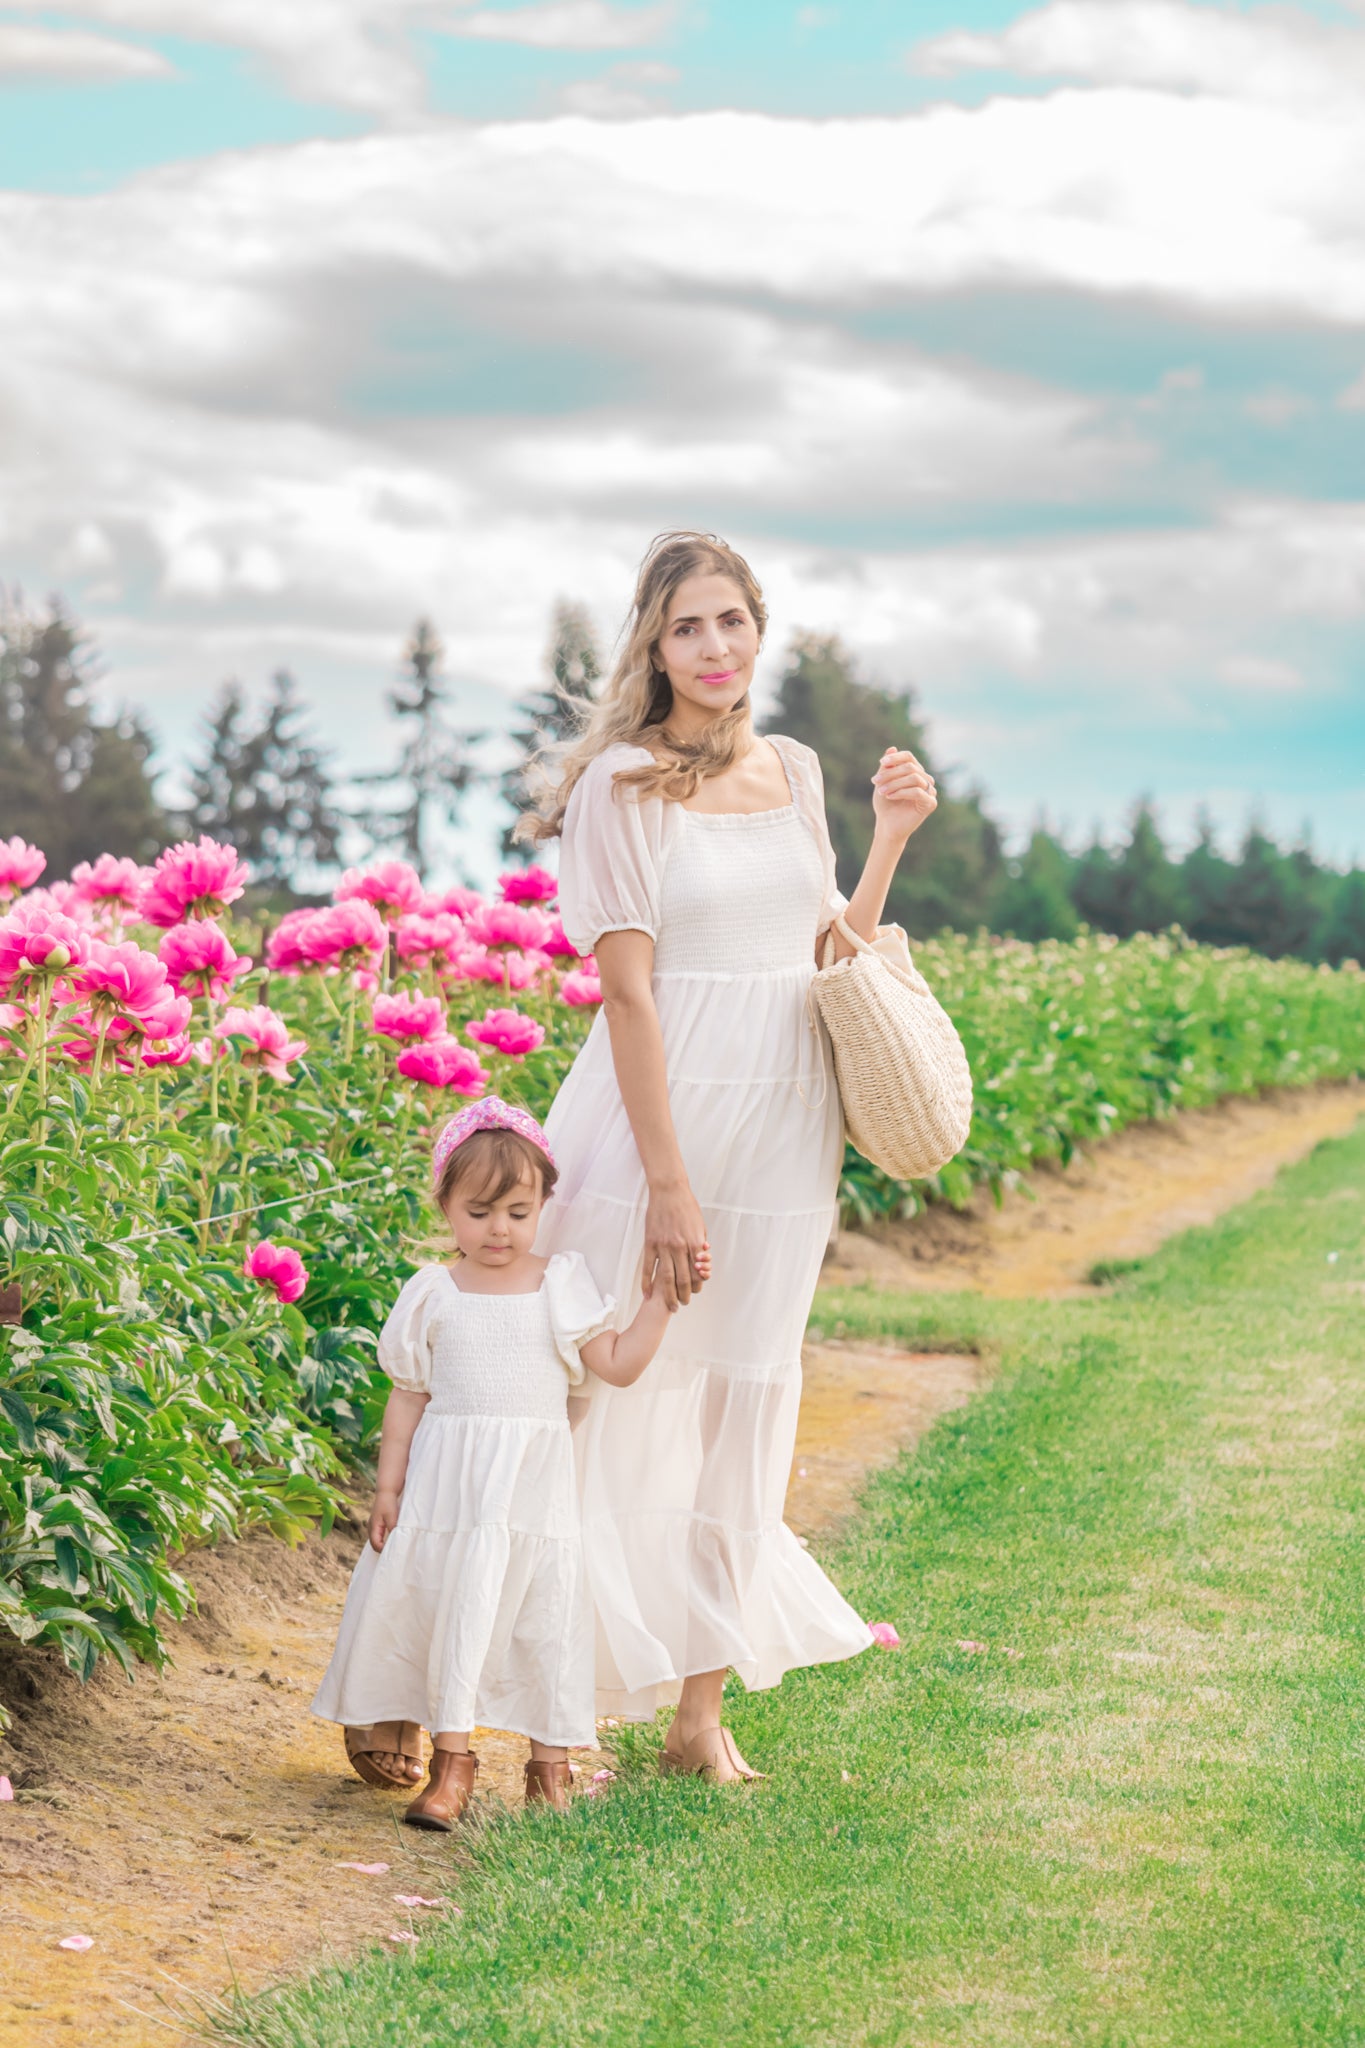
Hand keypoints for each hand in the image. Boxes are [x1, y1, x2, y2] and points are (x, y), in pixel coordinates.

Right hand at [368, 1488, 400, 1552]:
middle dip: (383, 1549)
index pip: (376, 1545)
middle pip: (375, 1544)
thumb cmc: (389, 1504)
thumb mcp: (392, 1517)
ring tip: (394, 1547)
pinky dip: (385, 1539)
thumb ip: (392, 1529)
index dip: (384, 1550)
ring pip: (377, 1540)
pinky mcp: (377, 1524)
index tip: (394, 1551)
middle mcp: (371, 1528)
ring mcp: (373, 1526)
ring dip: (384, 1544)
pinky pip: (379, 1536)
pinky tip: (393, 1539)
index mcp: (373, 1528)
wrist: (386, 1492)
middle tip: (395, 1551)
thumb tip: (395, 1541)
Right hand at [642, 1181, 709, 1309]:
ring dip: (669, 1296)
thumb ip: (700, 1244)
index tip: (695, 1291)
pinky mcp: (650, 1244)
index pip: (698, 1272)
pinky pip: (648, 1268)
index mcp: (695, 1243)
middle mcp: (680, 1247)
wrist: (669, 1191)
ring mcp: (663, 1246)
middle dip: (684, 1296)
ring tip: (671, 1306)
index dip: (697, 1285)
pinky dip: (647, 1283)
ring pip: (666, 1278)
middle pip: (683, 1280)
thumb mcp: (700, 1225)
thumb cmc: (687, 1206)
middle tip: (683, 1304)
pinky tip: (647, 1295)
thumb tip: (702, 1261)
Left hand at [871, 747, 936, 842]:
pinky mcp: (930, 804)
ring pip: (914, 778)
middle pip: (911, 767)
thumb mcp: (883, 782)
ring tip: (881, 791)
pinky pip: (917, 791)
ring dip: (894, 783)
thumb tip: (892, 748)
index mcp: (915, 773)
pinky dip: (901, 792)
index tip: (881, 763)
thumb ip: (888, 766)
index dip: (896, 758)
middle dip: (891, 773)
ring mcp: (930, 792)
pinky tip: (890, 796)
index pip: (909, 757)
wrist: (887, 826)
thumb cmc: (885, 805)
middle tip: (875, 781)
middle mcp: (925, 780)